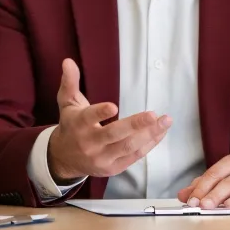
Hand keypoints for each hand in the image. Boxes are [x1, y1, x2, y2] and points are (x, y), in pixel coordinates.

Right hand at [46, 59, 171, 181]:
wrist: (64, 159)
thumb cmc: (70, 125)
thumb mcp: (67, 103)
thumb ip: (70, 82)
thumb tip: (68, 61)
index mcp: (78, 125)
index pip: (88, 118)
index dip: (100, 113)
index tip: (113, 106)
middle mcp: (90, 143)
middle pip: (114, 135)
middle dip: (135, 125)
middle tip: (153, 114)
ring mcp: (102, 158)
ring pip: (128, 147)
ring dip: (149, 134)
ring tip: (165, 121)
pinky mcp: (113, 168)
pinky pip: (134, 156)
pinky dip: (149, 144)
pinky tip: (161, 132)